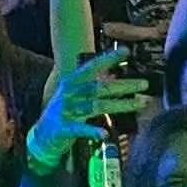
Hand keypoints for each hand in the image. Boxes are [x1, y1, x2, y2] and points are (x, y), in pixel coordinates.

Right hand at [27, 48, 149, 163]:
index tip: (126, 51)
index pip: (93, 66)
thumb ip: (94, 87)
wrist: (42, 135)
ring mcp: (66, 110)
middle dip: (124, 85)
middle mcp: (70, 93)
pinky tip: (104, 134)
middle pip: (101, 87)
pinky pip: (80, 129)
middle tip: (145, 84)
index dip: (109, 58)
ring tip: (139, 103)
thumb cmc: (65, 112)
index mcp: (73, 81)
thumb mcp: (76, 95)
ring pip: (97, 105)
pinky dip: (92, 131)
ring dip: (120, 104)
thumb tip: (118, 79)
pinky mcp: (63, 128)